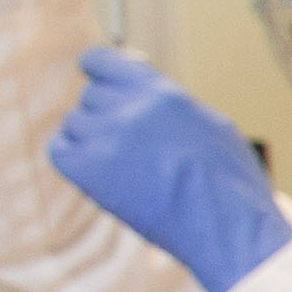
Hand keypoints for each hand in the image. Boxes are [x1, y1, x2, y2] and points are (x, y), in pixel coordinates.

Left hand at [48, 49, 291, 291]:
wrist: (230, 230)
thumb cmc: (231, 184)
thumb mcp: (211, 124)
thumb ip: (170, 101)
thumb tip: (142, 84)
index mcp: (163, 93)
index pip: (103, 60)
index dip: (97, 70)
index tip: (96, 79)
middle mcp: (131, 109)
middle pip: (91, 96)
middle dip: (106, 114)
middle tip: (130, 145)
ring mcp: (108, 139)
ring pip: (75, 123)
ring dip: (92, 139)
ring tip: (123, 165)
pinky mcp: (90, 172)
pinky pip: (59, 150)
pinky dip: (72, 157)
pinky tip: (94, 171)